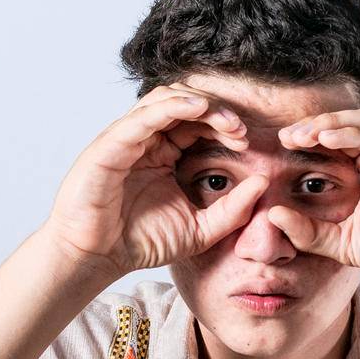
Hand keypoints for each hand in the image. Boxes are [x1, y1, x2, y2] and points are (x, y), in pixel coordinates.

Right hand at [44, 83, 267, 278]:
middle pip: (185, 105)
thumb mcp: (200, 229)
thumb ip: (233, 210)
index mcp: (163, 153)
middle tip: (241, 130)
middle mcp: (145, 140)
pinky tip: (198, 108)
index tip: (247, 143)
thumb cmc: (140, 242)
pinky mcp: (110, 146)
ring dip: (200, 104)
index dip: (223, 125)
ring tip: (227, 120)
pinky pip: (142, 117)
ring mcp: (126, 139)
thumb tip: (263, 182)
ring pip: (165, 100)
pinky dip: (171, 106)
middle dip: (217, 112)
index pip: (197, 124)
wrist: (96, 258)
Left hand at [264, 108, 359, 291]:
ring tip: (307, 133)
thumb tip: (273, 215)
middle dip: (317, 126)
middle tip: (288, 135)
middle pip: (350, 123)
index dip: (310, 136)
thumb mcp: (344, 243)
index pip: (338, 138)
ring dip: (334, 125)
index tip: (281, 143)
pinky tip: (332, 139)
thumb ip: (310, 232)